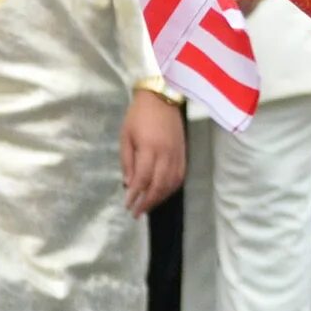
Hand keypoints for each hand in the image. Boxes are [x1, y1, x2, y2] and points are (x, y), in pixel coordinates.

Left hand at [121, 87, 185, 215]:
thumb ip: (127, 161)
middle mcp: (166, 154)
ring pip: (170, 184)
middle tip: (137, 212)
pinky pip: (179, 177)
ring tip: (147, 206)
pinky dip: (170, 189)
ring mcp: (177, 155)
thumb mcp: (125, 136)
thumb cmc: (138, 116)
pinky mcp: (184, 154)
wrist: (162, 98)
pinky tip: (162, 194)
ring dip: (159, 198)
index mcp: (149, 148)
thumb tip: (129, 184)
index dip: (135, 195)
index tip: (127, 205)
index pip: (142, 178)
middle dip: (147, 202)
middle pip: (158, 185)